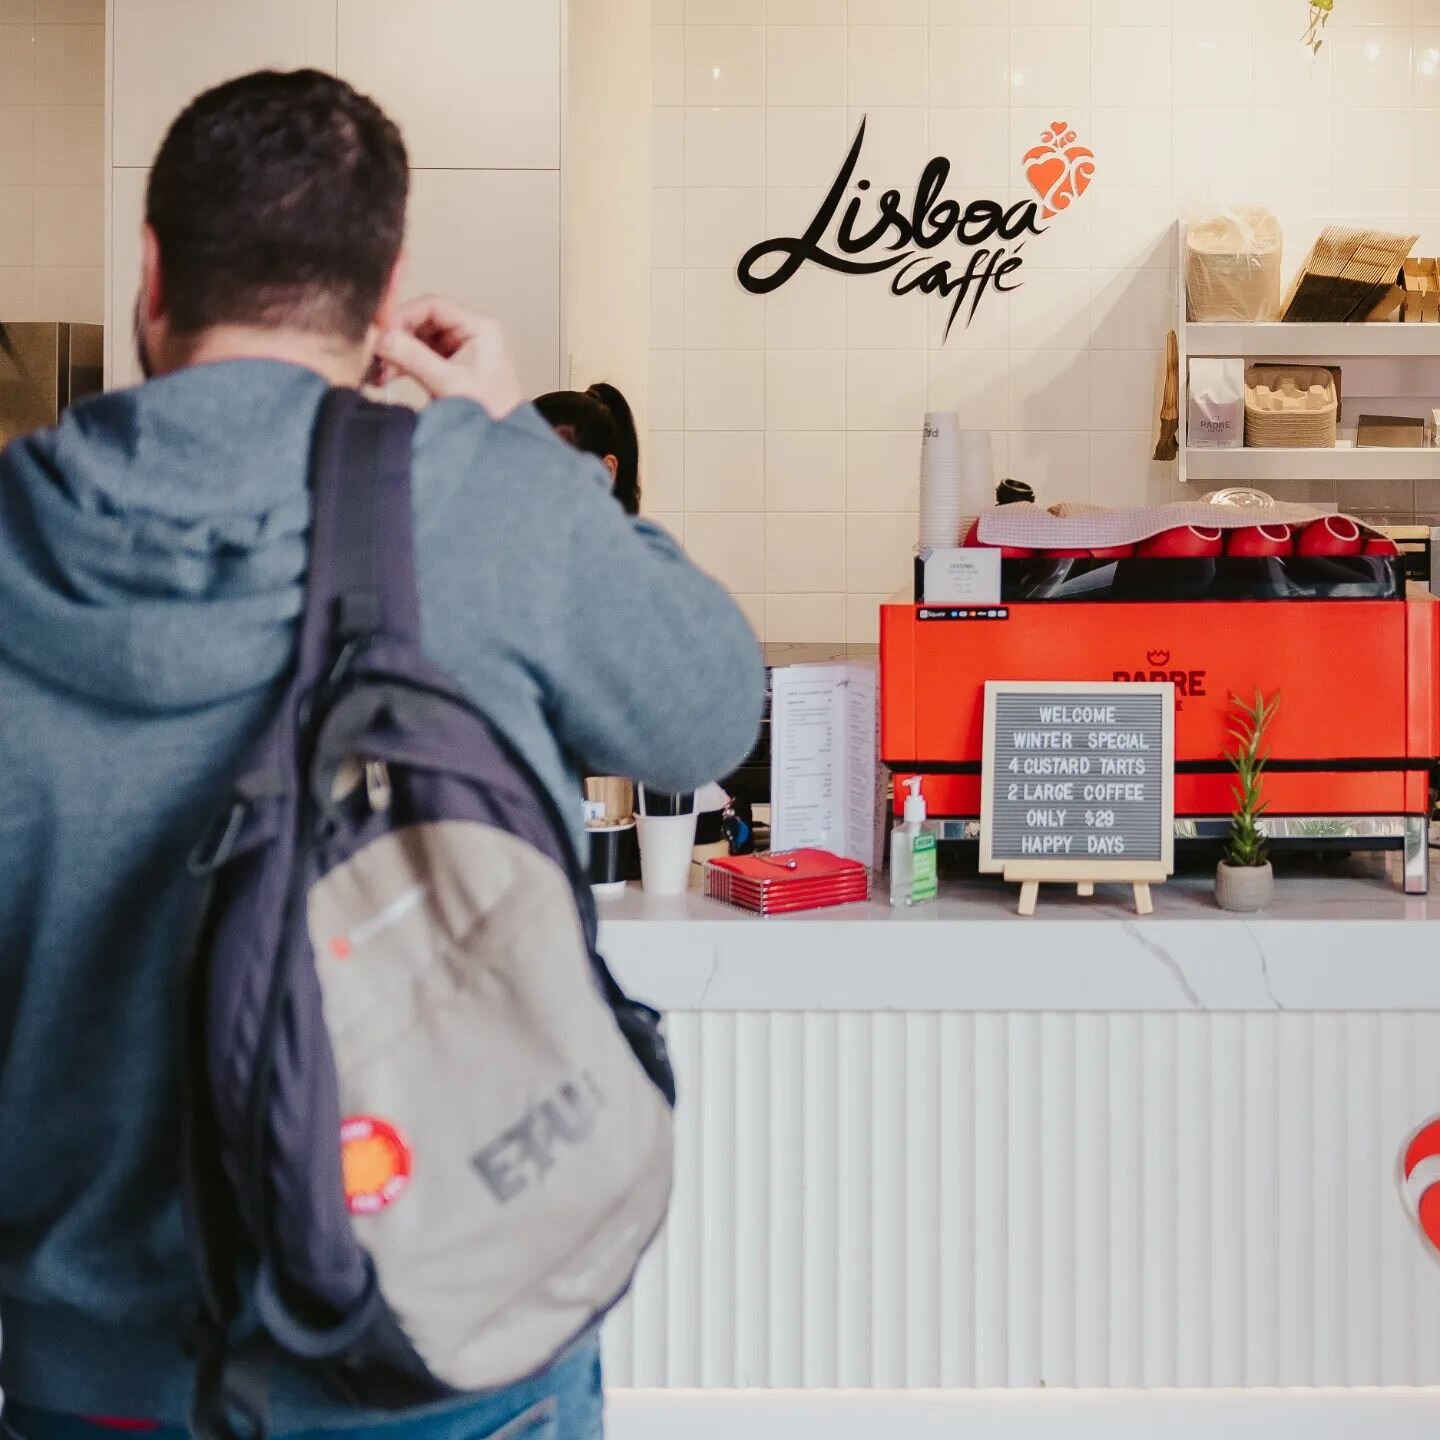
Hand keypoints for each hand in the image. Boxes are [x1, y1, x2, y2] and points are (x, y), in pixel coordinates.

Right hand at [374, 297, 523, 417]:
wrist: (500, 441)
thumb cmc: (490, 412)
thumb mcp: (448, 383)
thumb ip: (415, 358)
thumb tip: (384, 338)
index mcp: (479, 328)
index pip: (433, 306)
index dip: (404, 315)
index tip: (382, 332)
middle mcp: (470, 333)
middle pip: (423, 322)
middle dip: (398, 339)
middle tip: (377, 354)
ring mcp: (459, 350)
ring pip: (418, 340)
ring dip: (397, 355)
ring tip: (380, 372)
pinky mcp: (450, 366)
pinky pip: (420, 357)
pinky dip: (403, 366)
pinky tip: (386, 378)